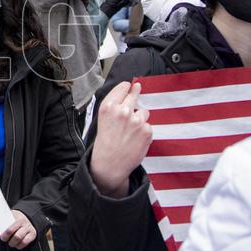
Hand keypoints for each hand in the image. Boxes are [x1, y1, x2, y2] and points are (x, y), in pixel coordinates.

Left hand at [0, 209, 36, 248]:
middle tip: (4, 239)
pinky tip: (17, 244)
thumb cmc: (14, 219)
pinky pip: (25, 242)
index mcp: (15, 216)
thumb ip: (1, 221)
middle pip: (11, 231)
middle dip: (6, 237)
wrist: (27, 217)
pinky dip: (19, 245)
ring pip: (18, 238)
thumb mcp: (9, 216)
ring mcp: (28, 228)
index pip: (7, 225)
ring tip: (10, 242)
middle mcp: (23, 221)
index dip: (2, 232)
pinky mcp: (33, 234)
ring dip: (12, 243)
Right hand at [89, 81, 151, 197]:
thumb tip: (131, 88)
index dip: (126, 87)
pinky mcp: (146, 131)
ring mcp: (136, 121)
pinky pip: (148, 125)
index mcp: (108, 107)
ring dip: (139, 118)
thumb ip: (115, 104)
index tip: (129, 86)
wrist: (110, 164)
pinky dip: (143, 131)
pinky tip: (134, 138)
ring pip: (143, 111)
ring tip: (130, 130)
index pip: (122, 87)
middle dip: (135, 96)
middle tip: (135, 94)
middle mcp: (122, 111)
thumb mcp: (103, 118)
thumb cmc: (105, 142)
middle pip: (134, 96)